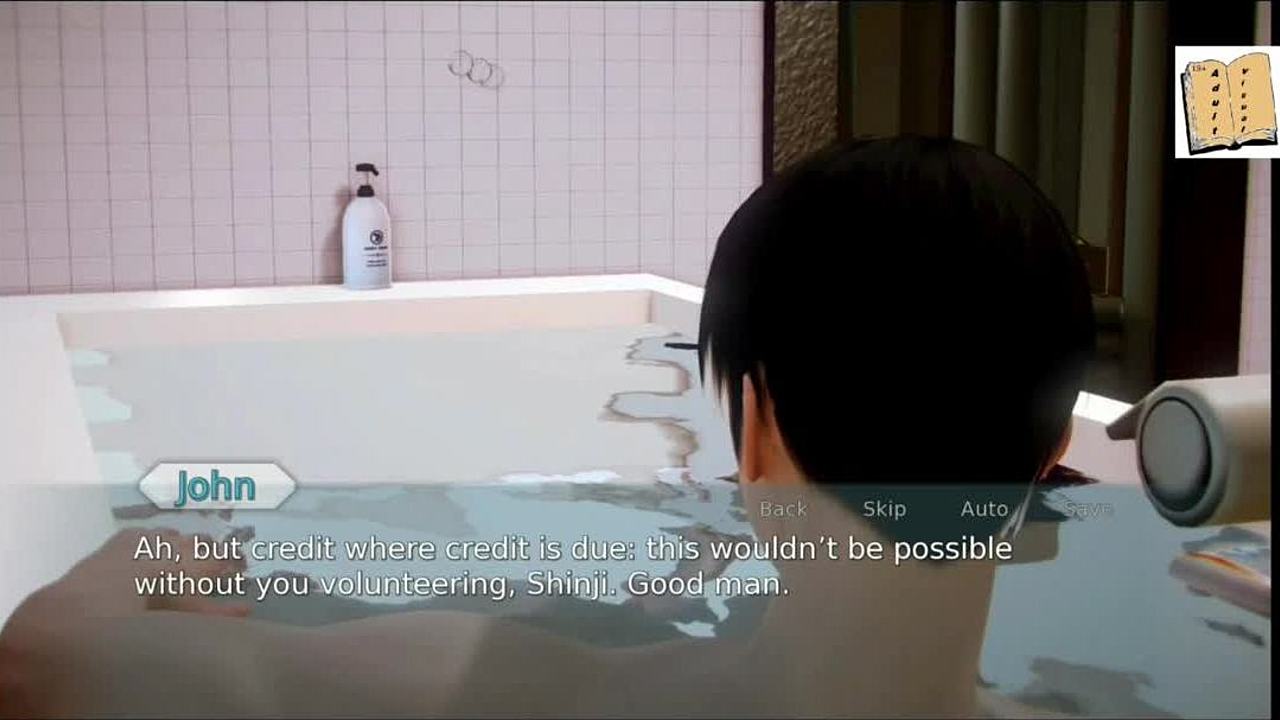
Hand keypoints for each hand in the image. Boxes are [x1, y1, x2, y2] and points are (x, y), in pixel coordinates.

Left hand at [31, 527, 249, 619]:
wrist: (105, 590)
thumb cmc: (155, 603)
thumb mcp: (192, 613)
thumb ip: (221, 612)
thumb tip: (249, 609)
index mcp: (200, 560)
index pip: (226, 556)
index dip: (235, 560)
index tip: (241, 568)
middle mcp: (180, 543)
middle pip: (202, 542)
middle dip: (210, 550)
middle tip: (213, 562)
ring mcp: (152, 537)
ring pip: (174, 535)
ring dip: (180, 544)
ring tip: (180, 555)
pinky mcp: (127, 538)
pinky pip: (146, 534)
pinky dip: (151, 540)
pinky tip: (148, 548)